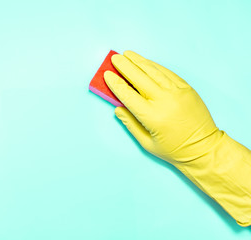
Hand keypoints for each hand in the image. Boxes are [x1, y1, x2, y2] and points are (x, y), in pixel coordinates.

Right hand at [104, 51, 222, 163]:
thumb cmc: (173, 150)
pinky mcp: (187, 88)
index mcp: (152, 117)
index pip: (128, 95)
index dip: (116, 84)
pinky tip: (146, 62)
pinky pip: (168, 73)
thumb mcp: (147, 143)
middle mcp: (164, 100)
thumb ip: (130, 124)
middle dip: (125, 66)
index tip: (107, 75)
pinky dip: (155, 66)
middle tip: (115, 58)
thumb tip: (118, 108)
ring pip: (154, 71)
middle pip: (139, 78)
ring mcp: (177, 92)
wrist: (204, 148)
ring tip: (127, 54)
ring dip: (139, 62)